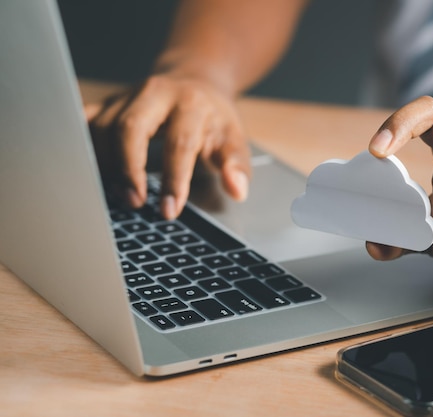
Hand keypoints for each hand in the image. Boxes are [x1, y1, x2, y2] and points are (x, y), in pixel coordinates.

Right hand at [84, 67, 250, 219]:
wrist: (196, 84)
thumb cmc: (214, 120)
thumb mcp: (234, 140)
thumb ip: (237, 166)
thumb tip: (237, 190)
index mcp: (191, 104)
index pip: (179, 143)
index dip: (174, 179)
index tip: (171, 210)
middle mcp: (156, 94)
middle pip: (130, 127)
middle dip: (130, 169)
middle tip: (136, 202)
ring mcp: (128, 96)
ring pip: (103, 127)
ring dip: (107, 165)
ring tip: (120, 195)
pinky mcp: (109, 103)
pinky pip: (86, 123)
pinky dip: (86, 149)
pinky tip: (95, 174)